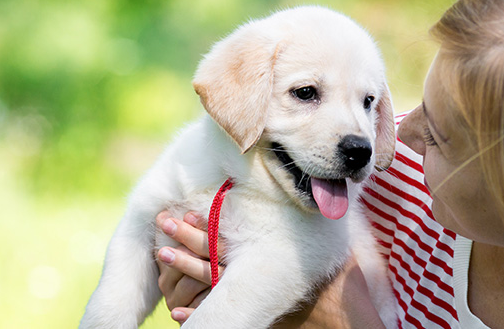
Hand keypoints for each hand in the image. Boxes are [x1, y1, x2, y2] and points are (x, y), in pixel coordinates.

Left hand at [156, 211, 385, 327]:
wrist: (340, 318)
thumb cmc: (335, 277)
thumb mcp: (321, 242)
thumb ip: (304, 220)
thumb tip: (303, 188)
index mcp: (266, 254)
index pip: (228, 237)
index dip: (203, 225)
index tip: (184, 210)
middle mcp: (254, 273)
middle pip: (211, 255)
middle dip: (185, 239)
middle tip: (163, 221)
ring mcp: (250, 296)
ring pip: (208, 283)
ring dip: (183, 272)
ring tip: (162, 255)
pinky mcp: (252, 314)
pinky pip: (218, 316)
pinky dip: (196, 314)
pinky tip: (178, 314)